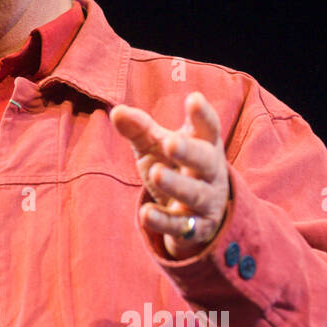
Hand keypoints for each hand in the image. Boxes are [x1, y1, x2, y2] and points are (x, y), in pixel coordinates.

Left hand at [110, 92, 229, 258]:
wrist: (199, 214)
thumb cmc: (175, 166)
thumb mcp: (156, 146)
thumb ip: (140, 128)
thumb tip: (116, 110)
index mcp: (205, 145)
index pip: (208, 128)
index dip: (202, 115)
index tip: (193, 99)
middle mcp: (210, 172)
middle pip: (205, 160)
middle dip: (189, 151)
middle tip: (170, 142)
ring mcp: (205, 201)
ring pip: (194, 193)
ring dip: (176, 184)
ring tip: (156, 173)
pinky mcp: (194, 228)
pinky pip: (179, 226)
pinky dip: (162, 221)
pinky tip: (145, 214)